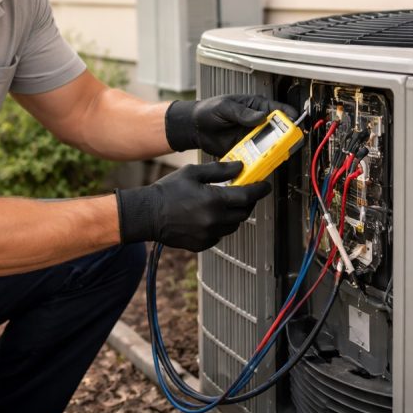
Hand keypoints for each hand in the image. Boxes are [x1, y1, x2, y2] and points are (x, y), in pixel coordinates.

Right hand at [116, 161, 271, 251]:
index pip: (247, 196)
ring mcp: (208, 235)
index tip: (265, 185)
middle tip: (245, 192)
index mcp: (214, 201)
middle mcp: (214, 221)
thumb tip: (240, 167)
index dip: (259, 190)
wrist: (148, 214)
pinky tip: (211, 216)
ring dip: (235, 214)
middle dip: (248, 202)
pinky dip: (221, 225)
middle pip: (244, 213)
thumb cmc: (168, 191)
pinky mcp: (202, 244)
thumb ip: (219, 170)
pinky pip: (220, 235)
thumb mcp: (193, 173)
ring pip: (233, 225)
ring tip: (226, 203)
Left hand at [165, 94, 297, 156]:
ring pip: (270, 146)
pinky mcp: (246, 151)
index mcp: (256, 107)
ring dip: (272, 152)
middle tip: (285, 144)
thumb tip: (260, 117)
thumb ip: (242, 112)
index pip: (278, 111)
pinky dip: (259, 162)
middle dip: (284, 138)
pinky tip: (259, 164)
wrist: (195, 128)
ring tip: (272, 156)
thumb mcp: (225, 107)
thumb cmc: (209, 111)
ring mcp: (253, 138)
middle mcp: (258, 124)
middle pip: (278, 131)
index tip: (294, 124)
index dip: (289, 117)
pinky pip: (257, 157)